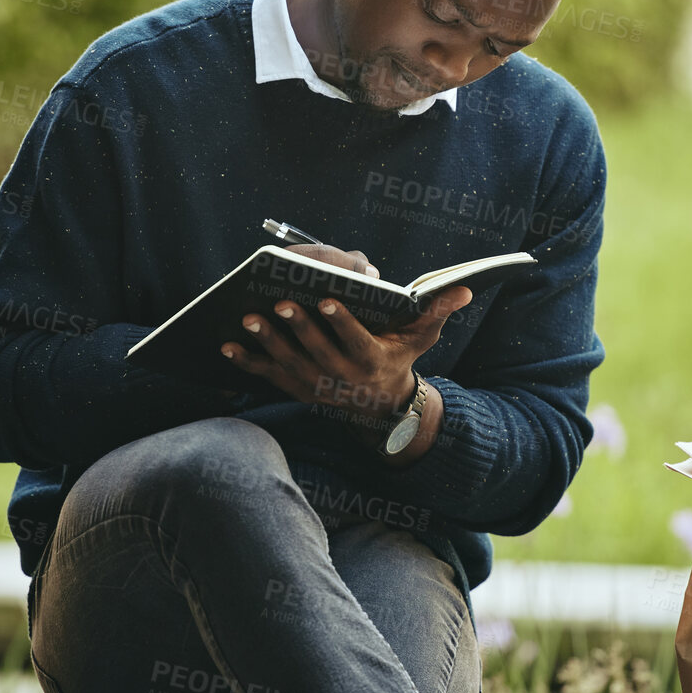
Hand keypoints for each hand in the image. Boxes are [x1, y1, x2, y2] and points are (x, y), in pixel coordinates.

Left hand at [220, 245, 470, 431]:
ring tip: (247, 318)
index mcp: (371, 360)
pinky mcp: (293, 388)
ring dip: (267, 342)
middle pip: (316, 351)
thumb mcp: (421, 336)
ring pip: (288, 363)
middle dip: (297, 327)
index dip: (341, 322)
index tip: (327, 300)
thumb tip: (464, 289)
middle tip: (279, 302)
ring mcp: (314, 385)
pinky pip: (267, 375)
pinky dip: (246, 362)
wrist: (378, 404)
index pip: (355, 340)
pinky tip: (226, 345)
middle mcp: (341, 378)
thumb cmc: (399, 356)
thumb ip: (438, 311)